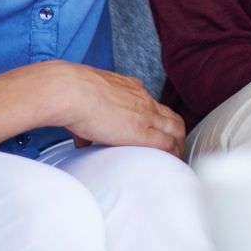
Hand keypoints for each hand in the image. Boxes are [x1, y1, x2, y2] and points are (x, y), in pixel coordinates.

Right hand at [41, 61, 185, 156]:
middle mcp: (142, 99)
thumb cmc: (71, 94)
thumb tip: (82, 140)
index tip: (158, 132)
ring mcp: (145, 114)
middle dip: (176, 133)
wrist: (71, 91)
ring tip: (177, 158)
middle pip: (171, 116)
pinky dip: (173, 153)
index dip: (159, 120)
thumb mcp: (87, 99)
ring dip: (178, 144)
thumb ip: (89, 118)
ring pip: (176, 129)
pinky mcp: (141, 131)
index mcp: (130, 88)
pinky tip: (173, 162)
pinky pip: (167, 144)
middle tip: (175, 148)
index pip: (153, 105)